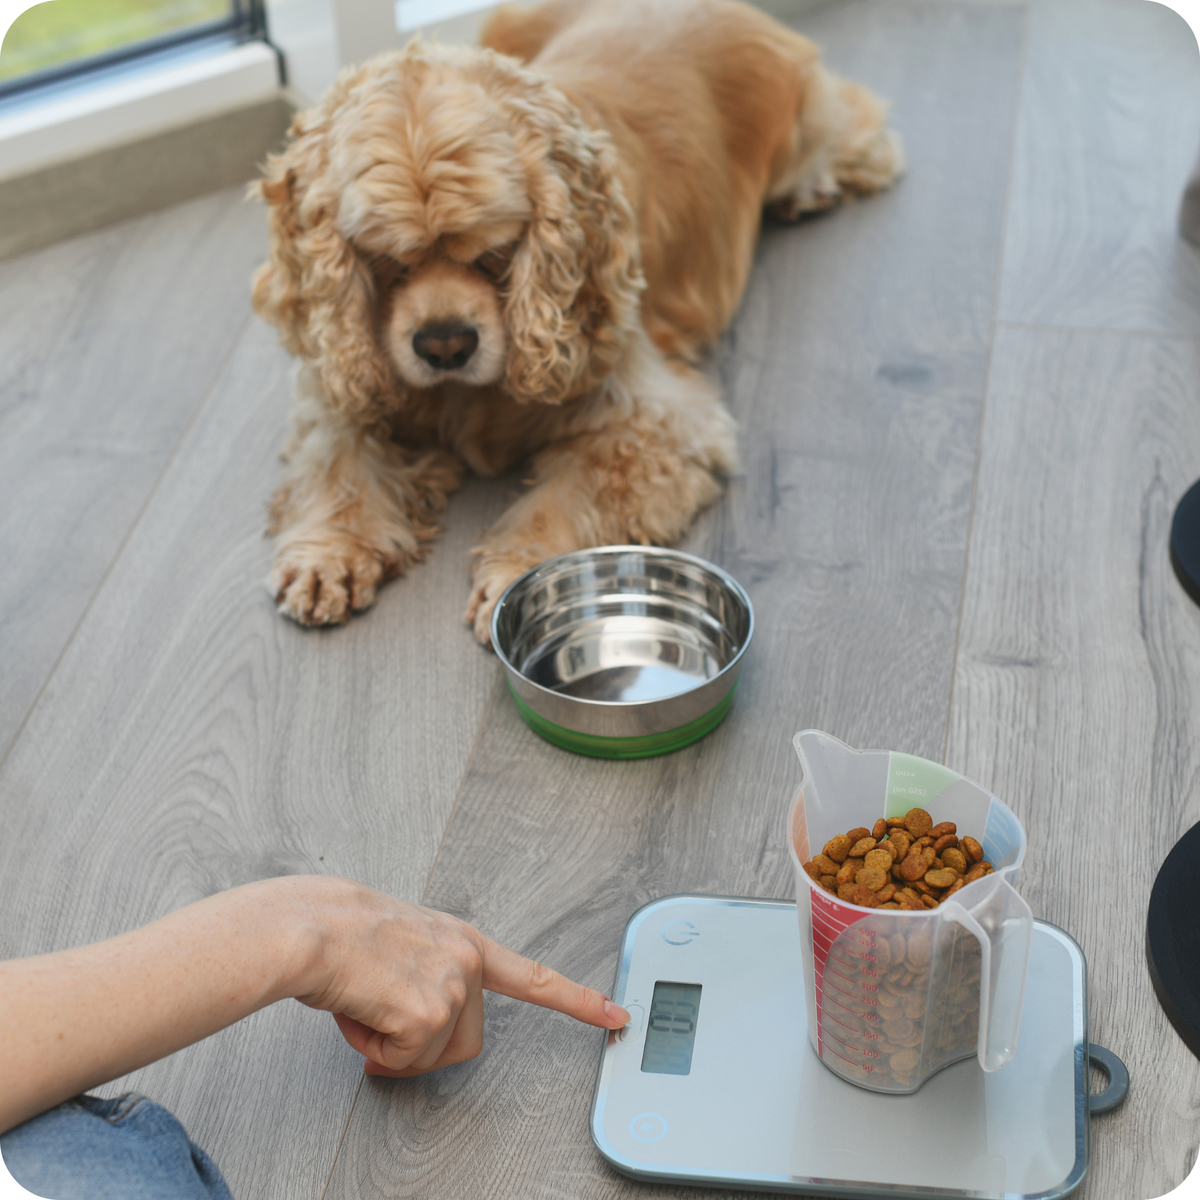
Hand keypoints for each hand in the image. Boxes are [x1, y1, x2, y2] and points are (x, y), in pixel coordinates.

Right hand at [289, 881, 628, 1076]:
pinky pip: (402, 1060)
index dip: (578, 1001)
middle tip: (382, 1018)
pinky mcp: (429, 1012)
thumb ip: (431, 979)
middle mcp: (469, 960)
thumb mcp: (406, 944)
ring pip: (432, 1055)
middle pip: (465, 1043)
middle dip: (422, 1045)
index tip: (616, 1015)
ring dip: (393, 1044)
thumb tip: (414, 1039)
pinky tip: (361, 1010)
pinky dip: (374, 1048)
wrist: (311, 927)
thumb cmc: (344, 932)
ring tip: (367, 1002)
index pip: (534, 977)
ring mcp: (454, 985)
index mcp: (466, 941)